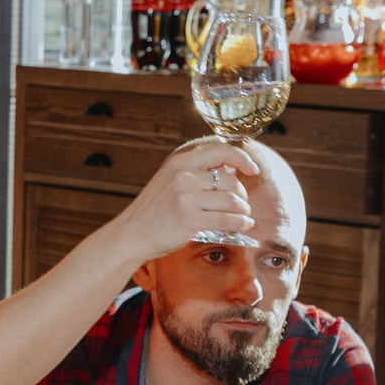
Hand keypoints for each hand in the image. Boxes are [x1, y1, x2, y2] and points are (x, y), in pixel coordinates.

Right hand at [114, 139, 260, 260]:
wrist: (131, 234)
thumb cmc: (153, 211)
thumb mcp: (170, 180)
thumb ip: (196, 172)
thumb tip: (232, 169)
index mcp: (179, 162)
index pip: (220, 149)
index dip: (242, 158)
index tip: (253, 169)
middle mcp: (183, 176)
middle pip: (232, 181)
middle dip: (243, 196)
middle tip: (243, 206)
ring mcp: (185, 198)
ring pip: (232, 201)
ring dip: (244, 211)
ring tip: (245, 217)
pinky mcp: (189, 220)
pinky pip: (227, 220)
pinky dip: (241, 223)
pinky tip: (243, 226)